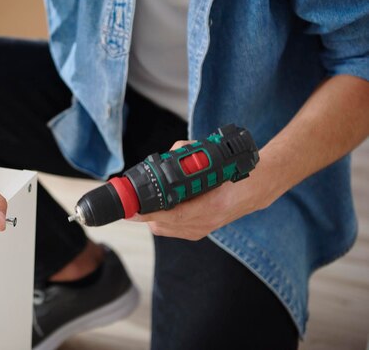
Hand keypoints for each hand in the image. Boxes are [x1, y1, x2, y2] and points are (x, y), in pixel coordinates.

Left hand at [133, 141, 280, 240]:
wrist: (256, 190)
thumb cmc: (235, 174)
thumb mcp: (214, 159)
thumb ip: (188, 153)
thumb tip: (168, 154)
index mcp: (212, 206)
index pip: (173, 215)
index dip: (149, 214)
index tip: (132, 209)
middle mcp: (206, 222)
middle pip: (163, 225)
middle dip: (144, 214)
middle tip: (130, 203)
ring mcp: (203, 229)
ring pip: (164, 229)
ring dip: (150, 218)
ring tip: (142, 204)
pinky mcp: (199, 232)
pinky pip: (172, 229)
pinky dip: (161, 220)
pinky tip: (157, 209)